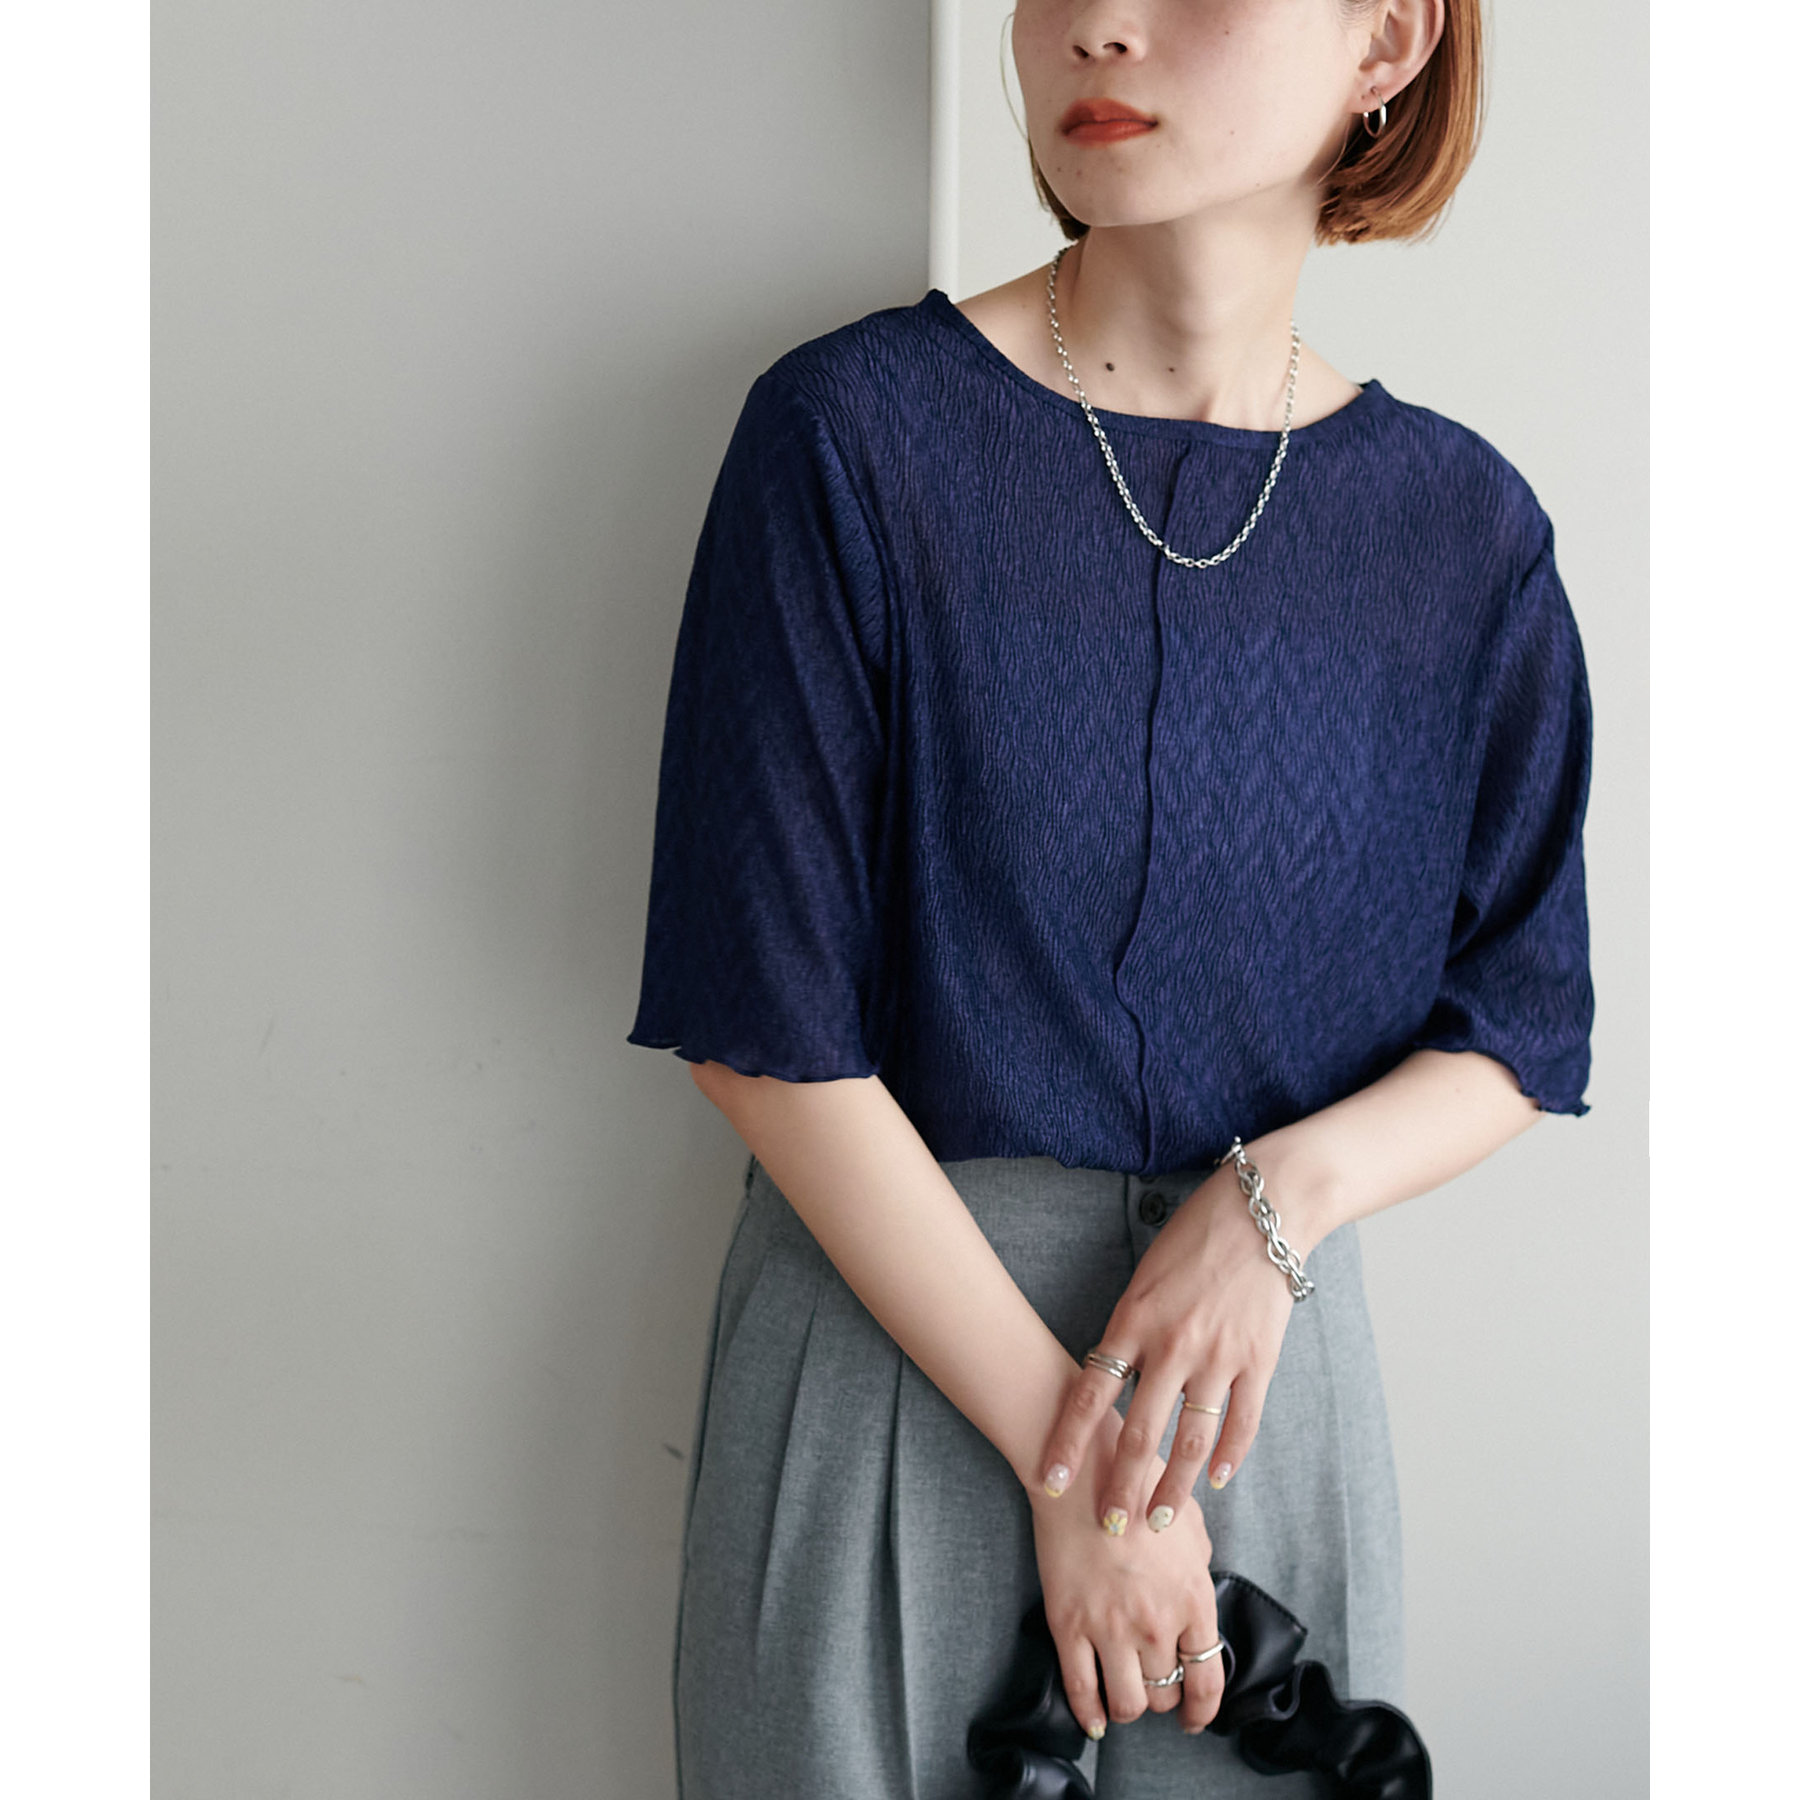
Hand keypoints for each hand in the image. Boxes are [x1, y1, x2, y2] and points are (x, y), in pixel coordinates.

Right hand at [1030, 1407, 1226, 1737]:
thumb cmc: (1138, 1484)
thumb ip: (1199, 1563)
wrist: (1080, 1469)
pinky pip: (1081, 1690)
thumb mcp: (1188, 1520)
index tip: (1196, 1719)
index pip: (1208, 1682)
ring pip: (1128, 1704)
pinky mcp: (1069, 1626)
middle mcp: (1156, 1622)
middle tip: (1153, 1684)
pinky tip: (1095, 1719)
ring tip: (1126, 1692)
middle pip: (1166, 1695)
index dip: (1203, 1712)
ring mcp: (1110, 1627)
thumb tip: (1196, 1587)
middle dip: (1163, 1696)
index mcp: (1193, 1598)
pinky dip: (1089, 1715)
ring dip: (1130, 1706)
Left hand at [1039, 1162, 1305, 1534]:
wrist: (1263, 1212)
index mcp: (1134, 1319)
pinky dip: (1229, 1457)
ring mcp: (1219, 1356)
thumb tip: (1112, 1384)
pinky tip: (1217, 1481)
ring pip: (1191, 1440)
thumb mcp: (1144, 1279)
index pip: (1090, 1394)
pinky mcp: (1259, 1361)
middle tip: (1110, 1529)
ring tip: (1160, 1519)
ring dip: (1174, 1486)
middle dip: (1122, 1487)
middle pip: (1139, 1432)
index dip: (1069, 1444)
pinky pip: (1242, 1422)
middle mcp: (1173, 1344)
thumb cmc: (1194, 1238)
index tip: (1051, 1483)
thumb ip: (1129, 1332)